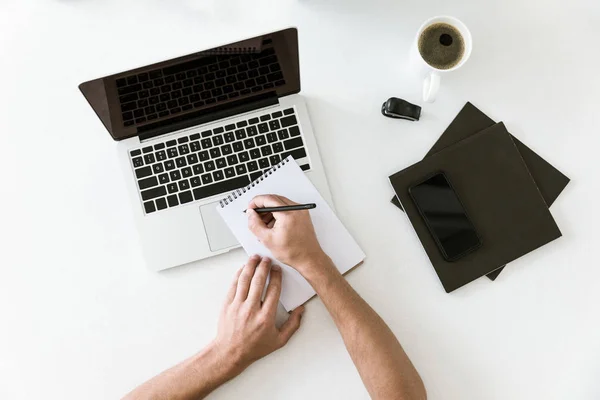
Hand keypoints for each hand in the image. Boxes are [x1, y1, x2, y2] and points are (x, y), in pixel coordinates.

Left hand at [213, 255, 303, 375]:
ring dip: (250, 266)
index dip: (277, 277)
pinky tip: (243, 268)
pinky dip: (238, 274)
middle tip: (267, 259)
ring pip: (245, 280)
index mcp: (266, 317)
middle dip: (264, 267)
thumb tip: (300, 310)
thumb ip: (293, 325)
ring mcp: (238, 306)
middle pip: (259, 281)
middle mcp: (251, 309)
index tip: (278, 269)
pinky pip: (233, 285)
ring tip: (255, 258)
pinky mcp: (227, 305)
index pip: (274, 290)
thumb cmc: (254, 347)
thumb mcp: (279, 341)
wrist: (230, 353)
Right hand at [246, 195, 328, 274]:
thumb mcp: (267, 240)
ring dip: (270, 210)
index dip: (256, 202)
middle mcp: (296, 210)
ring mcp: (301, 211)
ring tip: (264, 224)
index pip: (268, 199)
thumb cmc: (293, 252)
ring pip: (280, 202)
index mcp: (288, 214)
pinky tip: (273, 225)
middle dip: (262, 206)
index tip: (250, 207)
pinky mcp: (303, 215)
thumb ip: (255, 224)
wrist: (309, 259)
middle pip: (274, 199)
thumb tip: (250, 214)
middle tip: (255, 215)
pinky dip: (278, 213)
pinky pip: (287, 208)